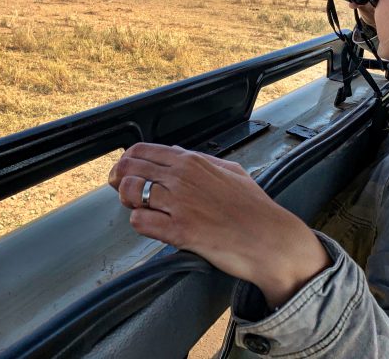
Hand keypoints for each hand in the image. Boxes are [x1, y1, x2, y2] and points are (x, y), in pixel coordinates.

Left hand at [109, 143, 331, 308]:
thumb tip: (175, 151)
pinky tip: (150, 225)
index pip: (141, 150)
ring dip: (128, 201)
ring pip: (130, 192)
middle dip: (119, 179)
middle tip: (122, 190)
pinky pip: (141, 221)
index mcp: (192, 161)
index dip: (126, 161)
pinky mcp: (179, 231)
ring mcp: (179, 204)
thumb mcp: (229, 170)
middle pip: (130, 169)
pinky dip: (139, 223)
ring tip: (137, 207)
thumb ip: (200, 159)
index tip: (124, 171)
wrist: (269, 238)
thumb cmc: (253, 207)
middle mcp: (181, 178)